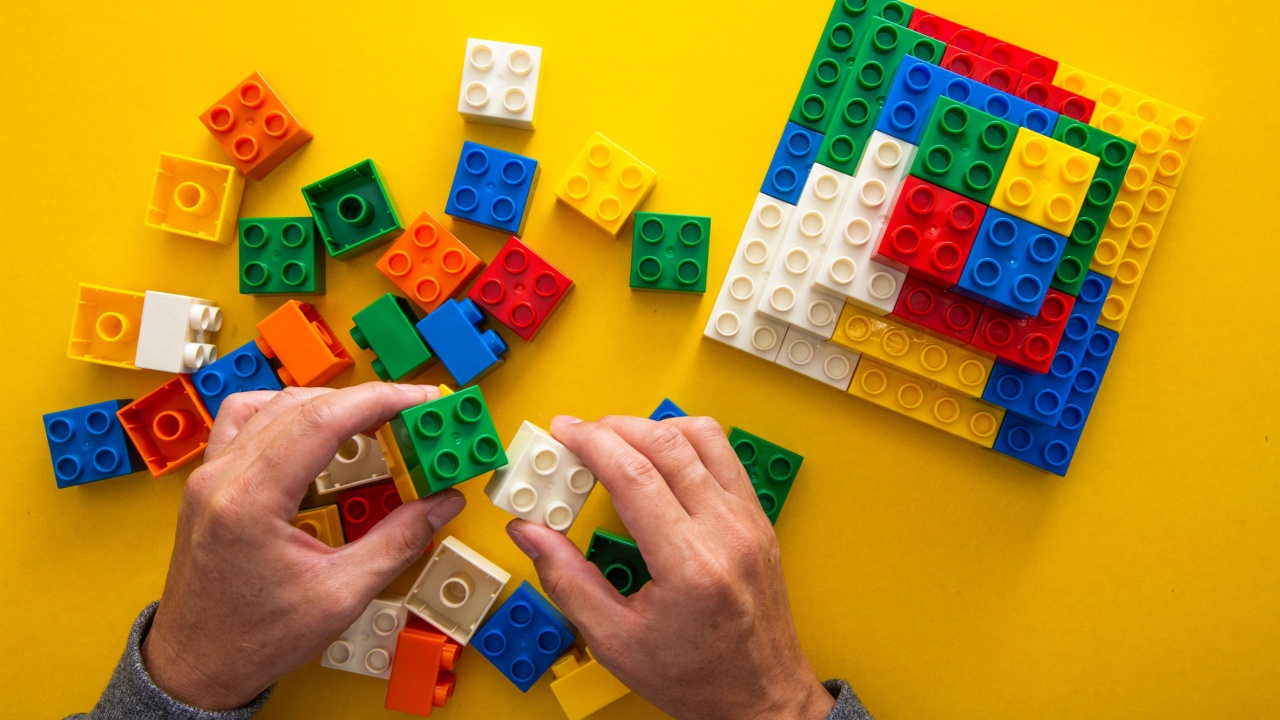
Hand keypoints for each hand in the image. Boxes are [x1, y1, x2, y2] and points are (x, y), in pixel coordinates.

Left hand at [142, 383, 466, 710]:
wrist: (195, 666)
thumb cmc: (251, 640)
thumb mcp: (339, 596)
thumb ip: (397, 542)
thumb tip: (439, 504)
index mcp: (249, 501)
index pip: (321, 420)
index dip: (379, 401)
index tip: (418, 399)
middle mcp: (221, 478)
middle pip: (301, 405)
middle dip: (364, 402)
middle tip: (410, 415)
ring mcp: (210, 476)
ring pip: (271, 405)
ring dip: (326, 404)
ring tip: (369, 421)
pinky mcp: (211, 483)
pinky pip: (246, 422)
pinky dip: (288, 416)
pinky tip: (316, 435)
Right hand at [506, 416, 833, 719]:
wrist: (761, 698)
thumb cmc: (698, 679)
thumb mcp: (614, 641)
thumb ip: (566, 579)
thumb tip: (529, 533)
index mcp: (690, 564)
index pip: (635, 474)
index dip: (591, 443)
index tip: (564, 432)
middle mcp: (727, 532)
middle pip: (667, 444)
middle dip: (614, 427)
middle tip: (580, 436)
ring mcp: (749, 521)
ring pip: (703, 437)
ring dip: (654, 428)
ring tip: (619, 443)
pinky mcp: (758, 520)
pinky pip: (724, 457)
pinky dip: (687, 444)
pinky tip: (661, 459)